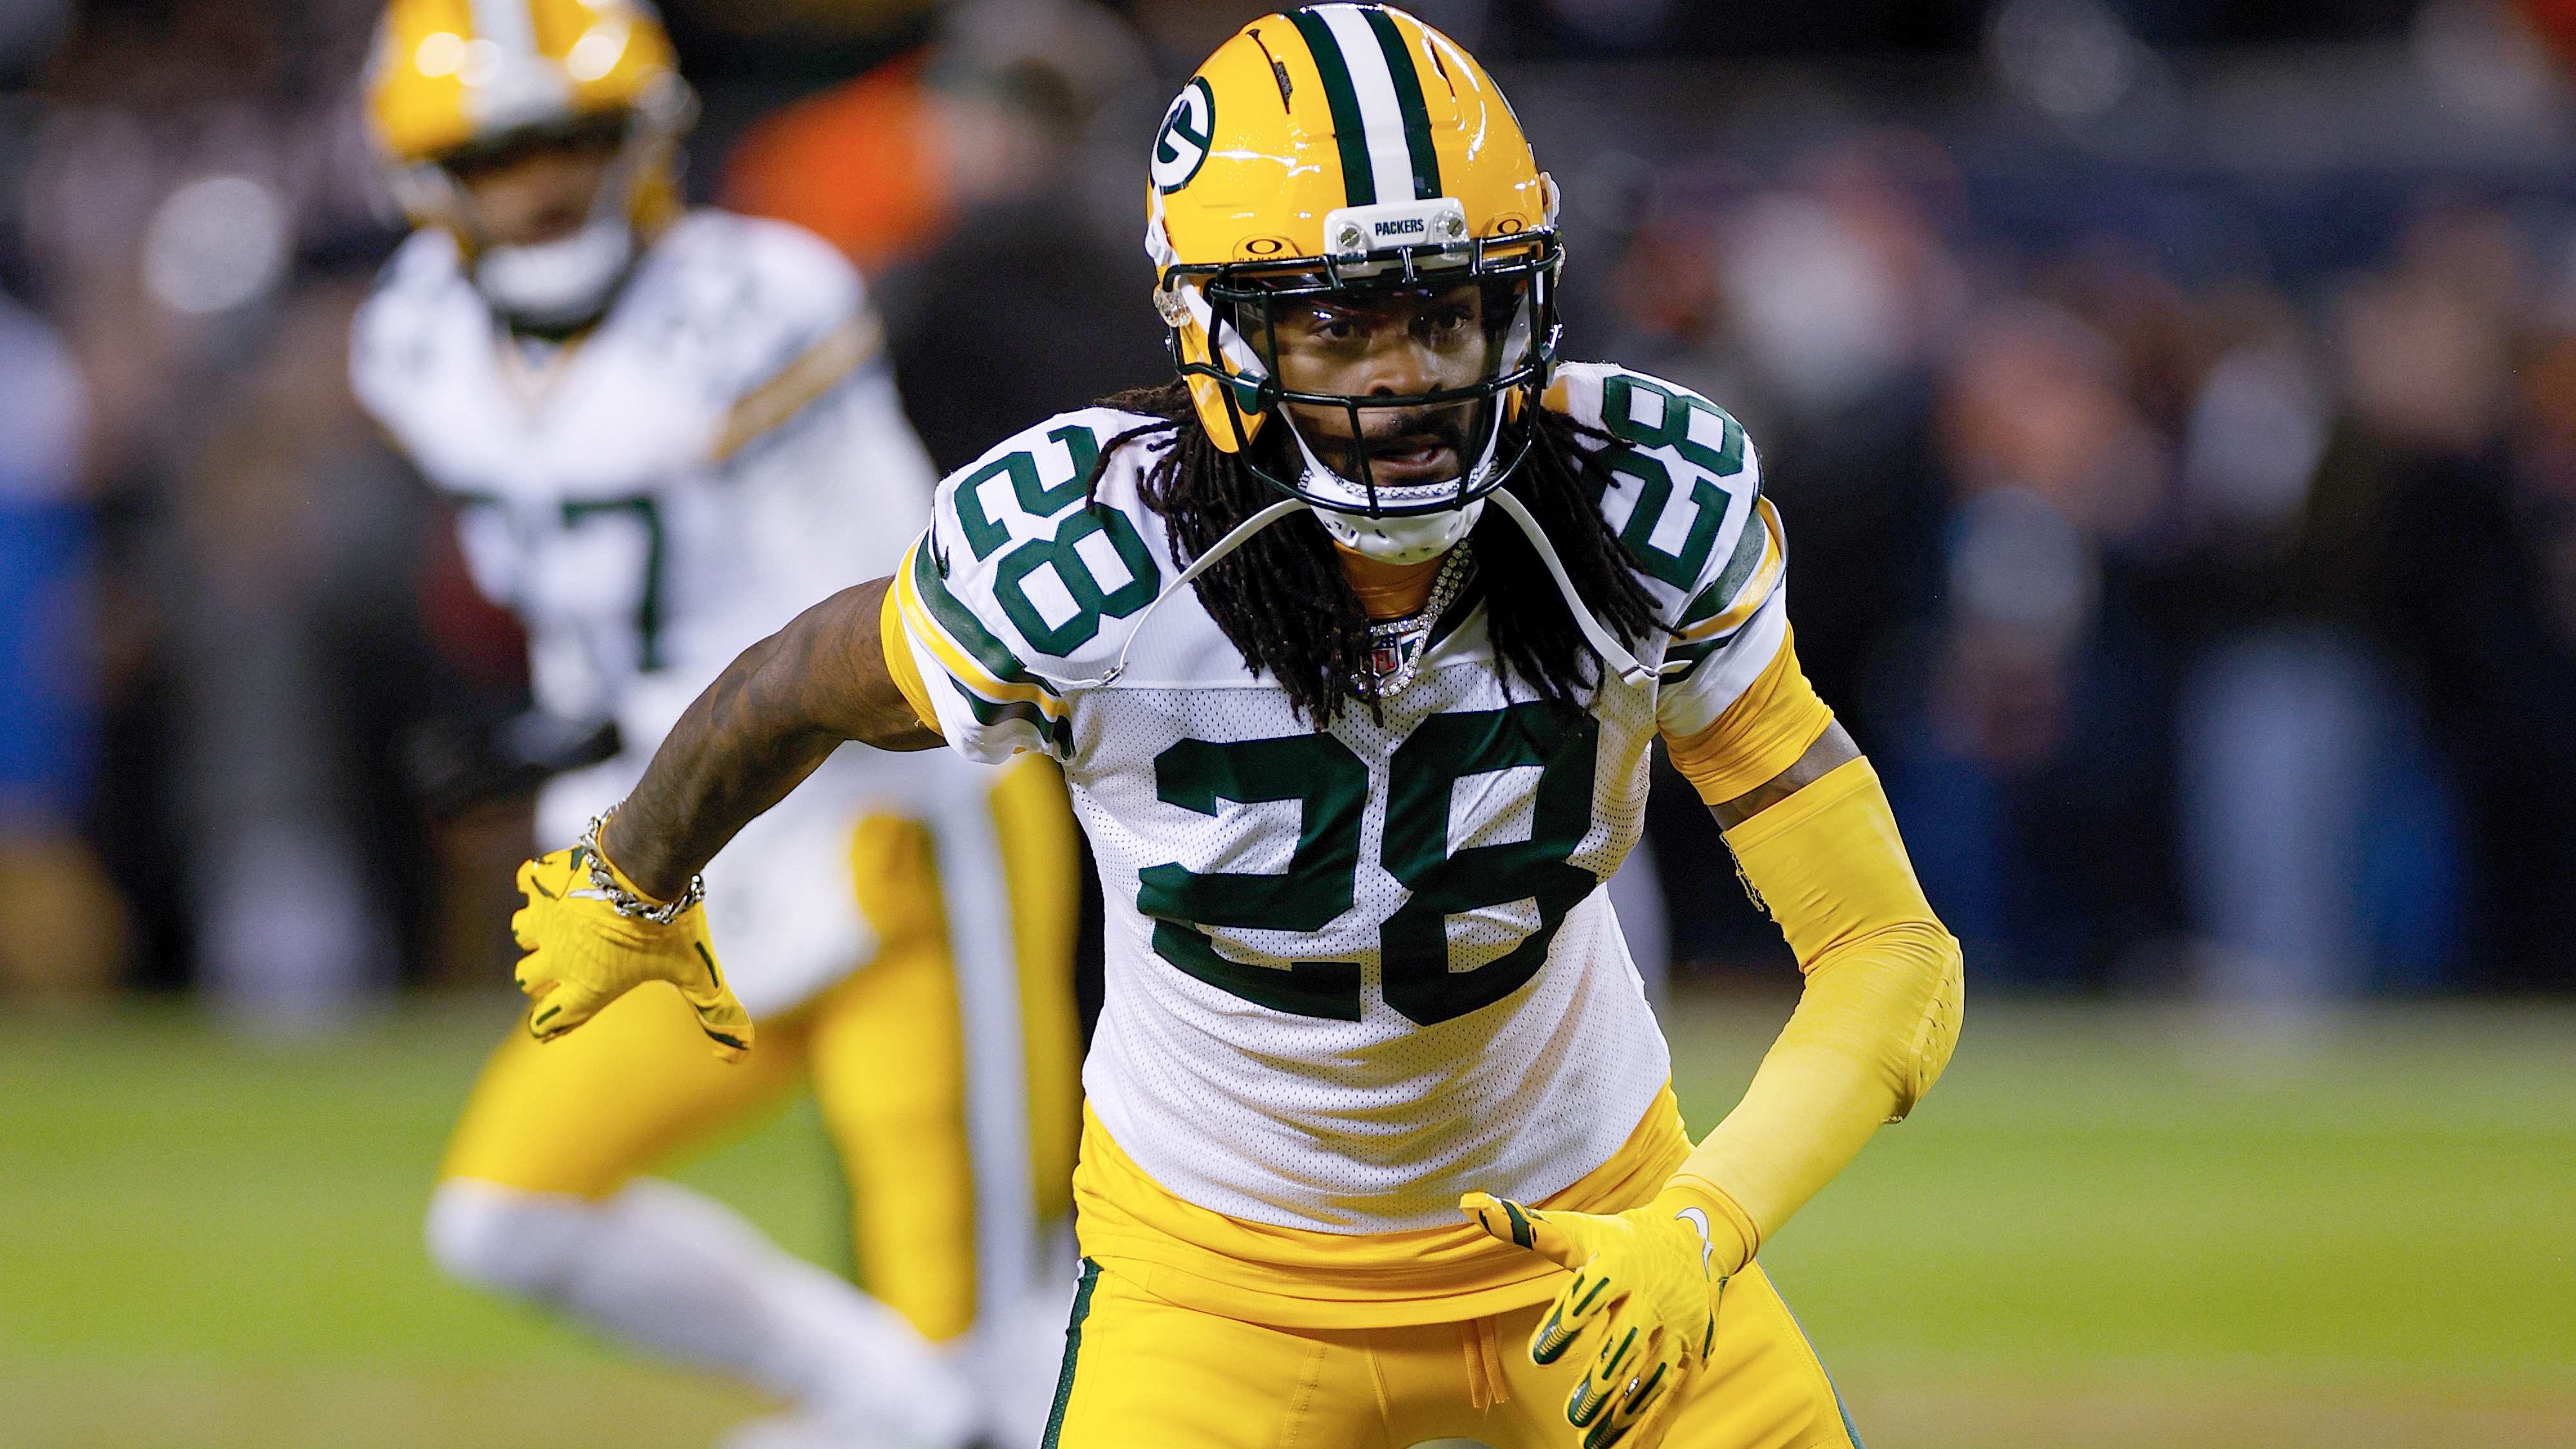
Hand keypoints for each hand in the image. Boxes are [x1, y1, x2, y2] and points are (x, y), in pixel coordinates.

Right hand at [510, 846, 751, 1061]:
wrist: (648, 864)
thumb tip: (739, 1057)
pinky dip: (539, 882)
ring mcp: (544, 918)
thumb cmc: (672, 925)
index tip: (560, 1010)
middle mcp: (557, 958)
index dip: (552, 1020)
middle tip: (572, 957)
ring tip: (569, 919)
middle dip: (542, 973)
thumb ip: (716, 1013)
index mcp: (586, 988)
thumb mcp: (697, 972)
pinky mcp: (539, 882)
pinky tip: (563, 877)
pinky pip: (525, 884)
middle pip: (526, 978)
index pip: (546, 1022)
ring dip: (538, 928)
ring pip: (522, 932)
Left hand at [1461, 1187, 1725, 1448]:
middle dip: (1602, 1380)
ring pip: (1654, 1374)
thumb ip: (1526, 1227)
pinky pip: (1674, 1394)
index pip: (1593, 1291)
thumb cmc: (1619, 1241)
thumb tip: (1470, 1207)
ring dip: (1625, 1412)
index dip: (1567, 1322)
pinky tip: (1626, 1448)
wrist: (1694, 1239)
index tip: (1538, 1356)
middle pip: (1628, 1340)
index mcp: (1620, 1262)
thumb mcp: (1577, 1231)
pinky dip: (1652, 1425)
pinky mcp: (1694, 1353)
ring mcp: (1678, 1327)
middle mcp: (1654, 1296)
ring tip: (1592, 1440)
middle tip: (1572, 1413)